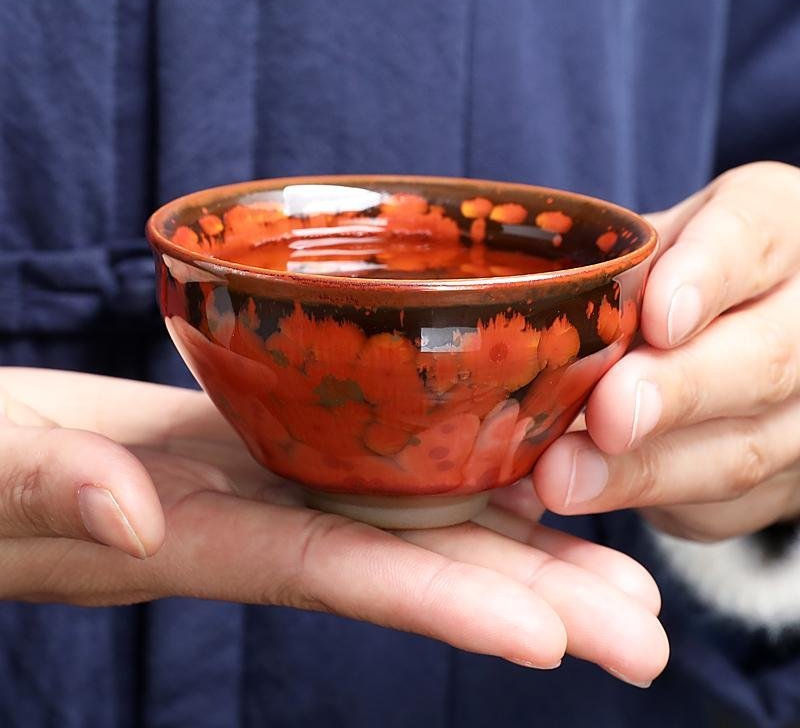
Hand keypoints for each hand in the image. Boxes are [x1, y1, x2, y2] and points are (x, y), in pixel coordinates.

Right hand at [0, 368, 666, 686]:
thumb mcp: (6, 474)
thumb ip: (58, 493)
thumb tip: (131, 519)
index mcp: (202, 535)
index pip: (337, 572)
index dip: (440, 602)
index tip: (549, 639)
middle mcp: (259, 525)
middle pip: (407, 567)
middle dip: (527, 604)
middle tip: (646, 637)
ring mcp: (271, 492)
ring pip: (410, 525)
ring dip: (517, 552)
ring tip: (622, 583)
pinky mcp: (268, 455)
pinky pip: (377, 479)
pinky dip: (452, 489)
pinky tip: (522, 492)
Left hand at [533, 161, 799, 540]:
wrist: (732, 337)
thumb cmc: (670, 279)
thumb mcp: (649, 251)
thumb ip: (611, 275)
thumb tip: (522, 322)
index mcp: (775, 228)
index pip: (752, 237)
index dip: (707, 277)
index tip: (659, 318)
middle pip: (766, 357)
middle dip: (678, 391)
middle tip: (607, 415)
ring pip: (745, 447)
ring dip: (648, 470)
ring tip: (563, 478)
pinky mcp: (776, 479)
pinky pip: (721, 504)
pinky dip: (644, 501)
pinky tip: (580, 494)